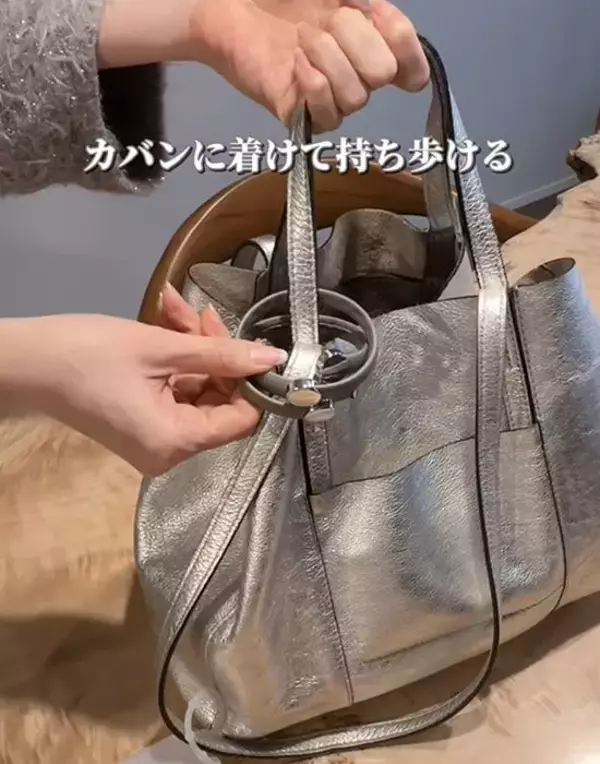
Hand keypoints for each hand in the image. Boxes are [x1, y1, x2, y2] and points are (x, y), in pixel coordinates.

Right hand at [0, 292, 285, 474]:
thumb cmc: (88, 354)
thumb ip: (222, 353)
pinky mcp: (142, 426)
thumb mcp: (161, 348)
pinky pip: (175, 393)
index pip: (242, 419)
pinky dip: (176, 360)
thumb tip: (274, 359)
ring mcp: (154, 441)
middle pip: (219, 401)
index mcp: (176, 442)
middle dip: (215, 353)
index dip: (249, 381)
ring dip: (193, 348)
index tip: (247, 343)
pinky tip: (168, 322)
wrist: (25, 362)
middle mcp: (170, 452)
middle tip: (200, 314)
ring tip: (174, 309)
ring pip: (197, 390)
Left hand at [190, 0, 429, 130]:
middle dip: (355, 40)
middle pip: (383, 75)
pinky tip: (295, 63)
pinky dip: (314, 83)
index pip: (413, 69)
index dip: (405, 45)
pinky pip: (330, 116)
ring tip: (300, 40)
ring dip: (328, 57)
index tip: (375, 13)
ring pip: (357, 97)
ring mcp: (330, 99)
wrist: (232, 8)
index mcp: (372, 44)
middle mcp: (356, 76)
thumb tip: (380, 13)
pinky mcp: (302, 117)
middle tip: (322, 21)